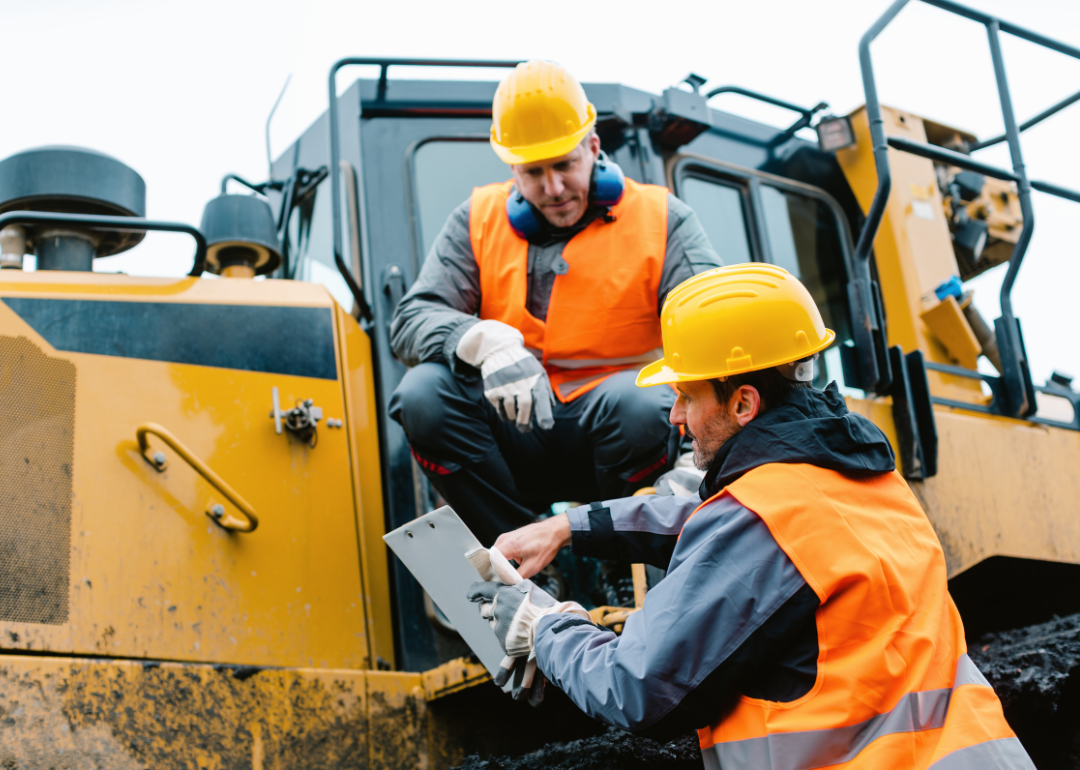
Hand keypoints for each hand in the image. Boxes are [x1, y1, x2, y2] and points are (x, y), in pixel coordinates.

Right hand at [456, 320, 554, 432]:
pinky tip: (506, 412)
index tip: (547, 426)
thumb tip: (551, 407)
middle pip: (525, 408)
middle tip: (526, 429)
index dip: (545, 415)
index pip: (541, 399)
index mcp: (534, 378)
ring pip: (511, 412)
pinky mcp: (492, 391)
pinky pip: (499, 409)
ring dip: (514, 419)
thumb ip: (545, 389)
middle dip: (526, 422)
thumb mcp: (537, 371)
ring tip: (515, 420)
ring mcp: (505, 387)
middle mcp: (520, 383)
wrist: (498, 351)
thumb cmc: (522, 364)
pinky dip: (504, 414)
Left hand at [467, 579, 587, 657]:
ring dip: (502, 624)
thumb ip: (514, 590)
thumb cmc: (544, 607)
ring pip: (494, 624)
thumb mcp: (529, 590)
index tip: (470, 595)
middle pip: (485, 610)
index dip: (475, 592)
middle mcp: (498, 609)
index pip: (483, 590)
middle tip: (503, 612)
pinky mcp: (503, 641)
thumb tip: (505, 589)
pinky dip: (509, 636)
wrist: (550, 629)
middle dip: (490, 611)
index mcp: (503, 594)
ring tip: (519, 624)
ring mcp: (499, 626)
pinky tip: (521, 635)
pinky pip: (502, 638)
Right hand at [494, 514, 570, 578]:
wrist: (554, 531)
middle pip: (492, 559)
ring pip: (497, 555)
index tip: (500, 580)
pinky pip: (502, 551)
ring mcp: (506, 537)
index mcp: (509, 545)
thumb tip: (508, 583)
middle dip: (498, 570)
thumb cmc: (546, 545)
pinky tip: (519, 561)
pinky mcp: (509, 538)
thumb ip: (518, 576)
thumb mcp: (534, 566)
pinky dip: (508, 558)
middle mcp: (504, 539)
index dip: (493, 572)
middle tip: (508, 578)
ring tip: (516, 569)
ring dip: (503, 564)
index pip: (490, 561)